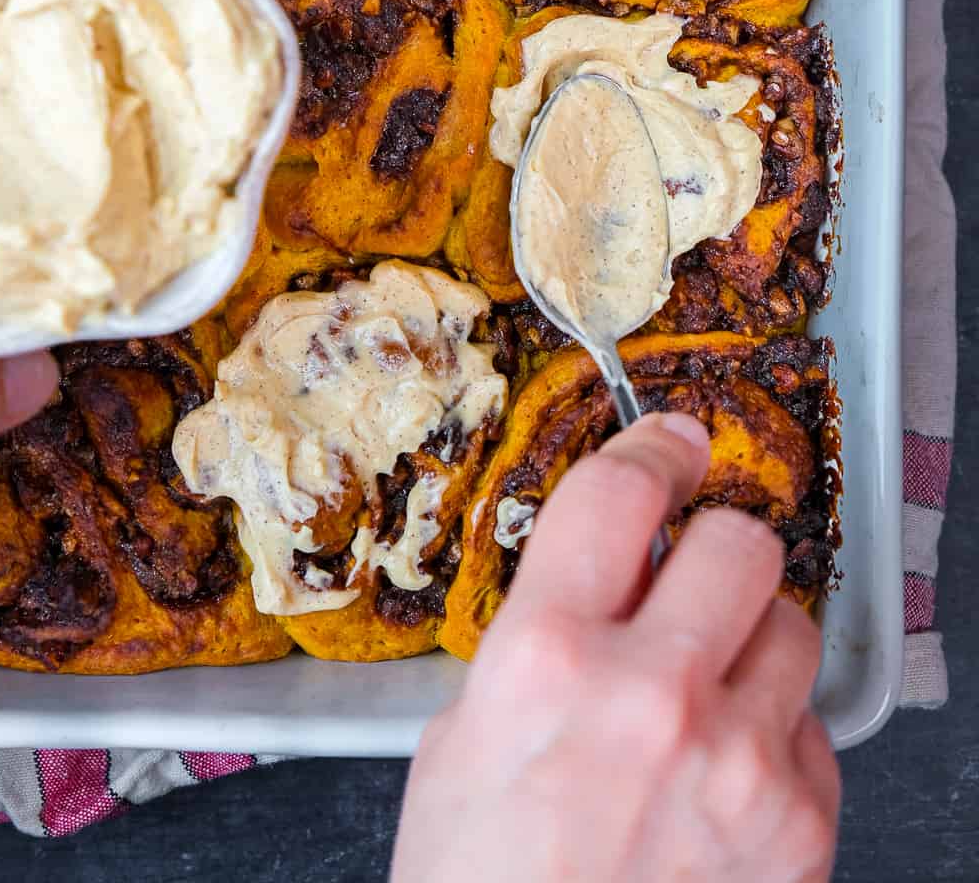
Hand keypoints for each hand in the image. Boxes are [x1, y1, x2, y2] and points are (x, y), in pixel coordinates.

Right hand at [393, 414, 839, 882]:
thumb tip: (605, 574)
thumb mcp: (464, 736)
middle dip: (715, 548)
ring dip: (752, 642)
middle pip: (739, 542)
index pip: (622, 492)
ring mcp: (737, 763)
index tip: (673, 440)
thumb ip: (540, 637)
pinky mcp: (797, 829)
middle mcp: (651, 693)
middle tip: (692, 576)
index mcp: (547, 655)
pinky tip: (722, 781)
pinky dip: (774, 741)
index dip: (654, 446)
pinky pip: (813, 733)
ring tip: (708, 692)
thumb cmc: (479, 882)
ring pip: (794, 626)